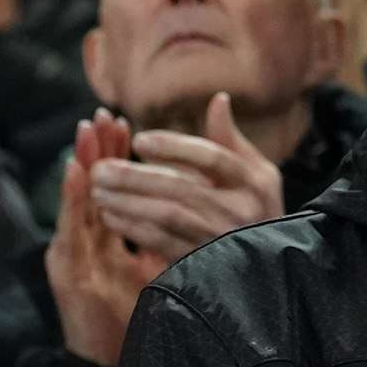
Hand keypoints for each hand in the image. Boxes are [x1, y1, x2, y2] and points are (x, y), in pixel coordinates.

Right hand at [46, 117, 169, 366]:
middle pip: (90, 189)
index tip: (126, 123)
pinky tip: (76, 172)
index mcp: (108, 244)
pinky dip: (71, 198)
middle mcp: (88, 246)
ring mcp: (74, 258)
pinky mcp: (67, 275)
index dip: (116, 158)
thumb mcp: (158, 271)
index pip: (111, 192)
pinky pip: (70, 230)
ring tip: (87, 130)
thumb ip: (167, 239)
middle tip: (103, 113)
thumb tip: (194, 209)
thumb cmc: (137, 322)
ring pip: (77, 202)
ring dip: (81, 163)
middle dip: (98, 150)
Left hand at [87, 93, 286, 265]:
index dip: (174, 147)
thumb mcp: (256, 174)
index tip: (138, 140)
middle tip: (100, 168)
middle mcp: (241, 211)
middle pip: (182, 187)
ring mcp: (222, 239)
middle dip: (136, 177)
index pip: (211, 157)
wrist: (268, 267)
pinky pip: (164, 244)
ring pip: (168, 215)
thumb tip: (218, 99)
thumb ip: (231, 140)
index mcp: (254, 182)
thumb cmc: (257, 210)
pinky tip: (110, 217)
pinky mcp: (204, 264)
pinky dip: (134, 230)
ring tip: (98, 190)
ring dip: (128, 202)